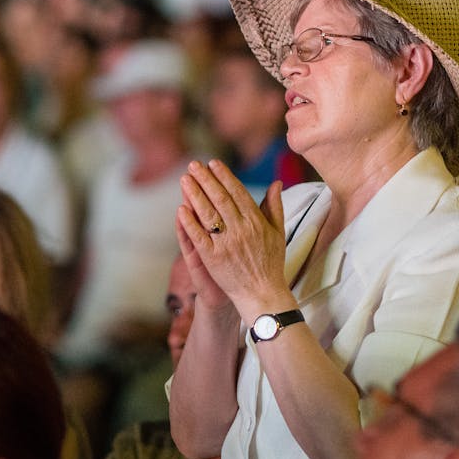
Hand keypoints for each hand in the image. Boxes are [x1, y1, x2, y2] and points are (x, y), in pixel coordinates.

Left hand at [178, 160, 295, 314]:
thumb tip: (276, 183)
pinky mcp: (213, 258)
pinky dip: (189, 222)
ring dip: (195, 195)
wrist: (262, 294)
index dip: (224, 176)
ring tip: (185, 179)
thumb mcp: (278, 233)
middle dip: (206, 179)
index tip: (213, 164)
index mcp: (256, 222)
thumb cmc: (271, 263)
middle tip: (193, 165)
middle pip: (220, 199)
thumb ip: (274, 206)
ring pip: (208, 214)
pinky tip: (181, 209)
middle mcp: (241, 230)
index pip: (238, 193)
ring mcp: (226, 244)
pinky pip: (198, 236)